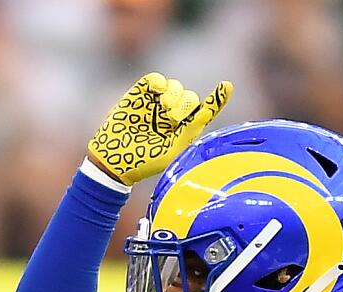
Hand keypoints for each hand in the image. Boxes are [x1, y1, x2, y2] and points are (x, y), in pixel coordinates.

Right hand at [86, 73, 231, 186]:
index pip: (205, 110)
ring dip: (173, 96)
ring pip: (176, 87)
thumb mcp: (173, 151)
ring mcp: (157, 103)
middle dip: (184, 105)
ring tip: (163, 111)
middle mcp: (173, 114)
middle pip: (190, 97)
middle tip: (171, 119)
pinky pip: (157, 79)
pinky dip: (159, 84)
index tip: (227, 86)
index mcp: (184, 130)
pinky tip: (156, 94)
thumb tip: (206, 111)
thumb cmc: (145, 161)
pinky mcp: (141, 93)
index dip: (217, 98)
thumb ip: (191, 131)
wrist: (115, 157)